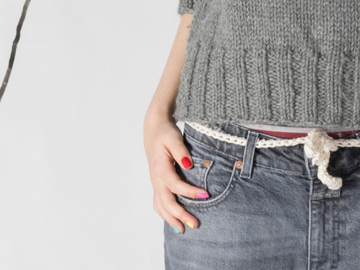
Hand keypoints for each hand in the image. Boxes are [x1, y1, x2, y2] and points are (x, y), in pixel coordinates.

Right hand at [143, 112, 208, 233]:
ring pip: (160, 205)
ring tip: (183, 230)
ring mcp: (155, 182)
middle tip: (194, 224)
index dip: (189, 192)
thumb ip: (180, 151)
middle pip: (166, 201)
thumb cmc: (165, 133)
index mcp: (160, 168)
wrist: (154, 130)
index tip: (205, 195)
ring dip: (171, 219)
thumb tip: (188, 164)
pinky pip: (158, 202)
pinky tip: (173, 220)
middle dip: (180, 215)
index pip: (175, 185)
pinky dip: (165, 213)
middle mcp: (156, 178)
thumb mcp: (174, 137)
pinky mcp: (157, 183)